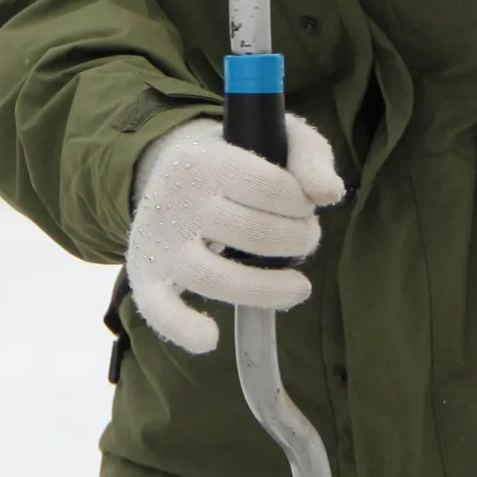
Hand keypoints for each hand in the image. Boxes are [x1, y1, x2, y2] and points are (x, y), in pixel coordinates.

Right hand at [126, 115, 344, 354]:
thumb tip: (329, 194)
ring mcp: (159, 242)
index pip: (267, 185)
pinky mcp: (147, 277)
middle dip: (295, 239)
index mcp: (203, 159)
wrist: (171, 172)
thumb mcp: (276, 137)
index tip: (305, 206)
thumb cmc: (238, 158)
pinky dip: (181, 327)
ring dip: (266, 288)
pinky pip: (157, 309)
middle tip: (305, 238)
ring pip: (210, 276)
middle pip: (247, 231)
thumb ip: (310, 156)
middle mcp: (175, 199)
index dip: (300, 204)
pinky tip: (210, 338)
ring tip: (300, 287)